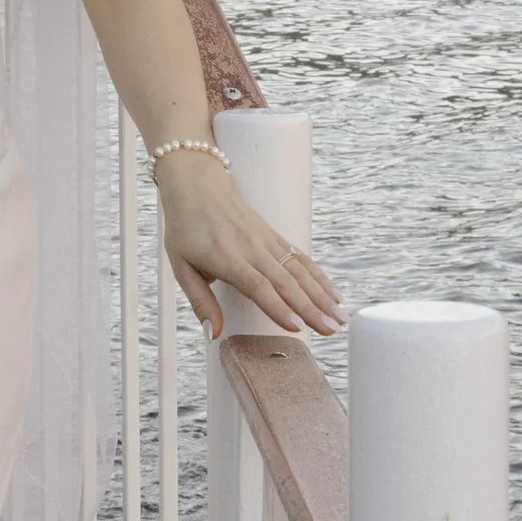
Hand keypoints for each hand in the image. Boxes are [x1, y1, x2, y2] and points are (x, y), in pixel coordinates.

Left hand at [155, 153, 342, 341]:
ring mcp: (266, 240)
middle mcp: (251, 248)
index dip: (278, 307)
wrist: (197, 186)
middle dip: (311, 308)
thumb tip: (212, 334)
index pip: (257, 286)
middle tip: (331, 330)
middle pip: (286, 281)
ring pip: (299, 270)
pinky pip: (301, 258)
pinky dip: (320, 276)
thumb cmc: (185, 229)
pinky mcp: (274, 236)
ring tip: (340, 317)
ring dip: (322, 295)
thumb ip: (199, 302)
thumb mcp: (180, 268)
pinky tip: (334, 294)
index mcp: (225, 257)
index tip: (297, 328)